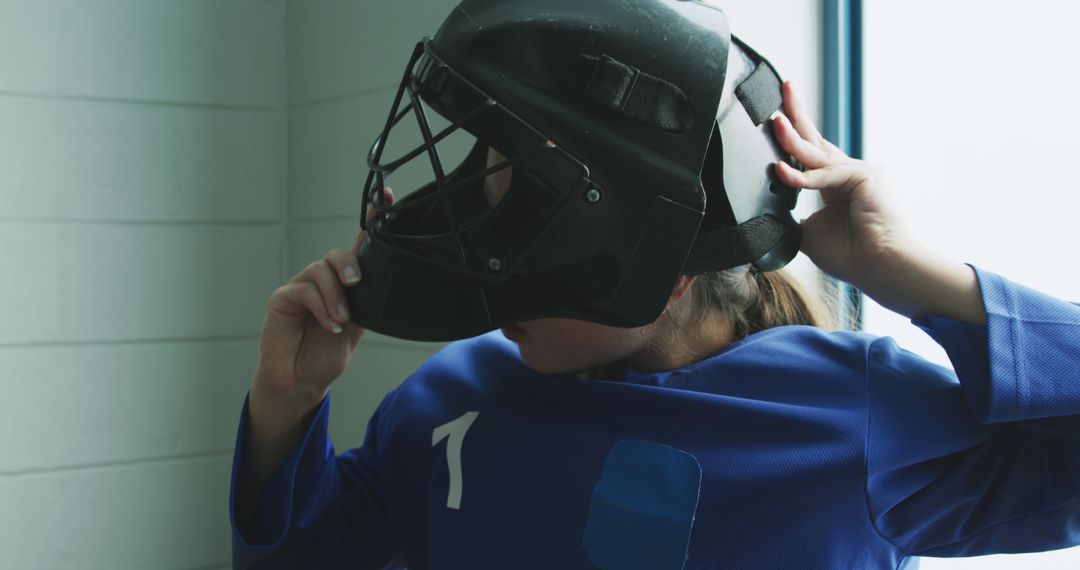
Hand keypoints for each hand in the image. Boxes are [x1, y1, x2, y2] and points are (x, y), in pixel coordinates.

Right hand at [253, 188, 394, 403]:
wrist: (303, 380)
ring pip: (320, 270)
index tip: (389, 199)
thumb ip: (370, 298)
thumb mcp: (360, 324)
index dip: (372, 221)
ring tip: (340, 319)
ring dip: (334, 295)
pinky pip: (303, 290)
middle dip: (349, 263)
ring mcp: (301, 286)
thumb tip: (391, 276)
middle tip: (356, 283)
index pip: (358, 245)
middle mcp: (323, 279)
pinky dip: (319, 306)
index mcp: (345, 282)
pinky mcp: (282, 298)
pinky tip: (327, 324)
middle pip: (336, 254)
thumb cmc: (328, 351)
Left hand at [770, 81, 912, 289]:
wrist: (881, 268)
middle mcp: (848, 171)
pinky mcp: (866, 176)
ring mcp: (859, 171)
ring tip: (774, 121)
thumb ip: (789, 215)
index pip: (809, 153)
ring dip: (792, 137)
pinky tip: (783, 173)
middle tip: (783, 88)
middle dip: (797, 113)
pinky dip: (803, 176)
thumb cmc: (851, 255)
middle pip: (816, 138)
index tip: (776, 116)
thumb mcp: (808, 232)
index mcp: (834, 184)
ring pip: (817, 153)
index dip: (792, 136)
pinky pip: (825, 174)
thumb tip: (764, 211)